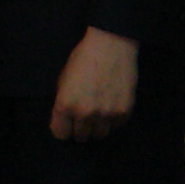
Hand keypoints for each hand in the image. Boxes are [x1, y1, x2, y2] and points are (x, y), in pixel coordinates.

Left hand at [47, 28, 139, 142]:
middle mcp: (85, 114)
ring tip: (97, 114)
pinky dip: (112, 120)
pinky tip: (111, 106)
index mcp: (65, 105)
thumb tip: (65, 117)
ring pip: (99, 135)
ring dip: (96, 127)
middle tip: (82, 118)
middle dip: (79, 129)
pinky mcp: (124, 113)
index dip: (62, 128)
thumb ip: (64, 101)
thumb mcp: (64, 79)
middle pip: (80, 137)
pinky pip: (116, 126)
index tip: (65, 123)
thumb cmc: (83, 58)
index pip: (60, 133)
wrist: (112, 46)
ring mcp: (106, 115)